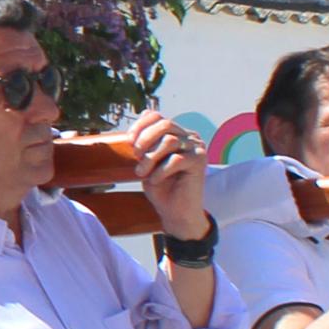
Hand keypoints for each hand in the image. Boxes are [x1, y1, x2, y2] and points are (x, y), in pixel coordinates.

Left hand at [126, 110, 208, 240]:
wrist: (175, 212)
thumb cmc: (161, 187)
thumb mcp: (147, 162)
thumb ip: (143, 145)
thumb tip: (130, 133)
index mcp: (176, 133)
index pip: (156, 116)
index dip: (140, 125)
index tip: (129, 141)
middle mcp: (189, 136)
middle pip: (164, 124)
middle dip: (144, 139)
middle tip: (136, 156)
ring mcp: (197, 147)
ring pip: (169, 141)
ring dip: (150, 158)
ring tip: (142, 172)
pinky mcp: (200, 161)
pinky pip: (176, 159)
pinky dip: (161, 170)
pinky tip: (155, 180)